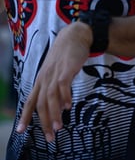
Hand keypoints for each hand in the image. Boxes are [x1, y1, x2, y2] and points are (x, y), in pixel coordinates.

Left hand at [17, 21, 92, 141]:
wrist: (74, 36)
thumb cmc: (66, 55)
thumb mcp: (56, 72)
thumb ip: (56, 87)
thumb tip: (60, 104)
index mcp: (41, 81)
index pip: (30, 102)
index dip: (25, 116)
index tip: (21, 131)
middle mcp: (44, 79)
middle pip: (41, 104)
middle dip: (44, 122)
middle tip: (50, 137)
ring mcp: (54, 74)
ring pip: (51, 98)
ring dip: (54, 114)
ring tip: (59, 127)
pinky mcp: (66, 69)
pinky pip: (63, 86)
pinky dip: (65, 97)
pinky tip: (68, 106)